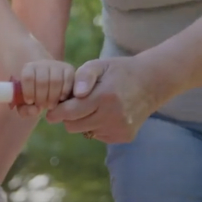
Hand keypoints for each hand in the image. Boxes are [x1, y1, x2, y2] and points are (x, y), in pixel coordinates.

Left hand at [18, 59, 75, 111]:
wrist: (51, 84)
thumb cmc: (36, 95)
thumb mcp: (27, 102)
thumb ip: (25, 109)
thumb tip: (35, 110)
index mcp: (29, 68)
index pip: (28, 77)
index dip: (28, 92)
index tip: (30, 102)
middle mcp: (42, 63)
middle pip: (42, 81)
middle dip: (42, 98)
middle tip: (42, 106)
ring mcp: (57, 65)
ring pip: (55, 81)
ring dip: (53, 97)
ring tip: (51, 105)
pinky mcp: (69, 69)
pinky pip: (67, 81)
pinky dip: (64, 93)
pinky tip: (61, 99)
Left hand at [44, 56, 163, 143]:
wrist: (150, 83)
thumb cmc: (119, 72)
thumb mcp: (99, 65)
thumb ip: (83, 76)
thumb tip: (76, 95)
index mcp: (104, 97)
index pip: (70, 113)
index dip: (56, 113)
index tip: (50, 112)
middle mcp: (113, 116)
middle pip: (74, 126)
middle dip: (68, 117)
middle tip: (72, 105)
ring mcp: (120, 128)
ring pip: (85, 132)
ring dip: (82, 121)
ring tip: (91, 106)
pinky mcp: (124, 136)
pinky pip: (98, 135)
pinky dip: (96, 126)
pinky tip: (105, 113)